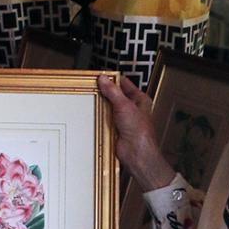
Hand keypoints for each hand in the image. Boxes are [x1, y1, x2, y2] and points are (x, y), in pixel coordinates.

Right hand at [97, 73, 174, 191]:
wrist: (136, 153)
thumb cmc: (139, 131)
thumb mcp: (125, 105)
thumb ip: (113, 91)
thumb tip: (103, 79)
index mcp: (139, 100)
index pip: (124, 84)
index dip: (113, 79)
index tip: (100, 76)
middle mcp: (131, 109)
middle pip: (114, 96)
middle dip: (104, 93)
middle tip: (92, 87)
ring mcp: (122, 119)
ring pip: (108, 108)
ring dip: (101, 106)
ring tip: (90, 99)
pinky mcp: (114, 129)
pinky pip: (103, 120)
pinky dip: (98, 118)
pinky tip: (91, 114)